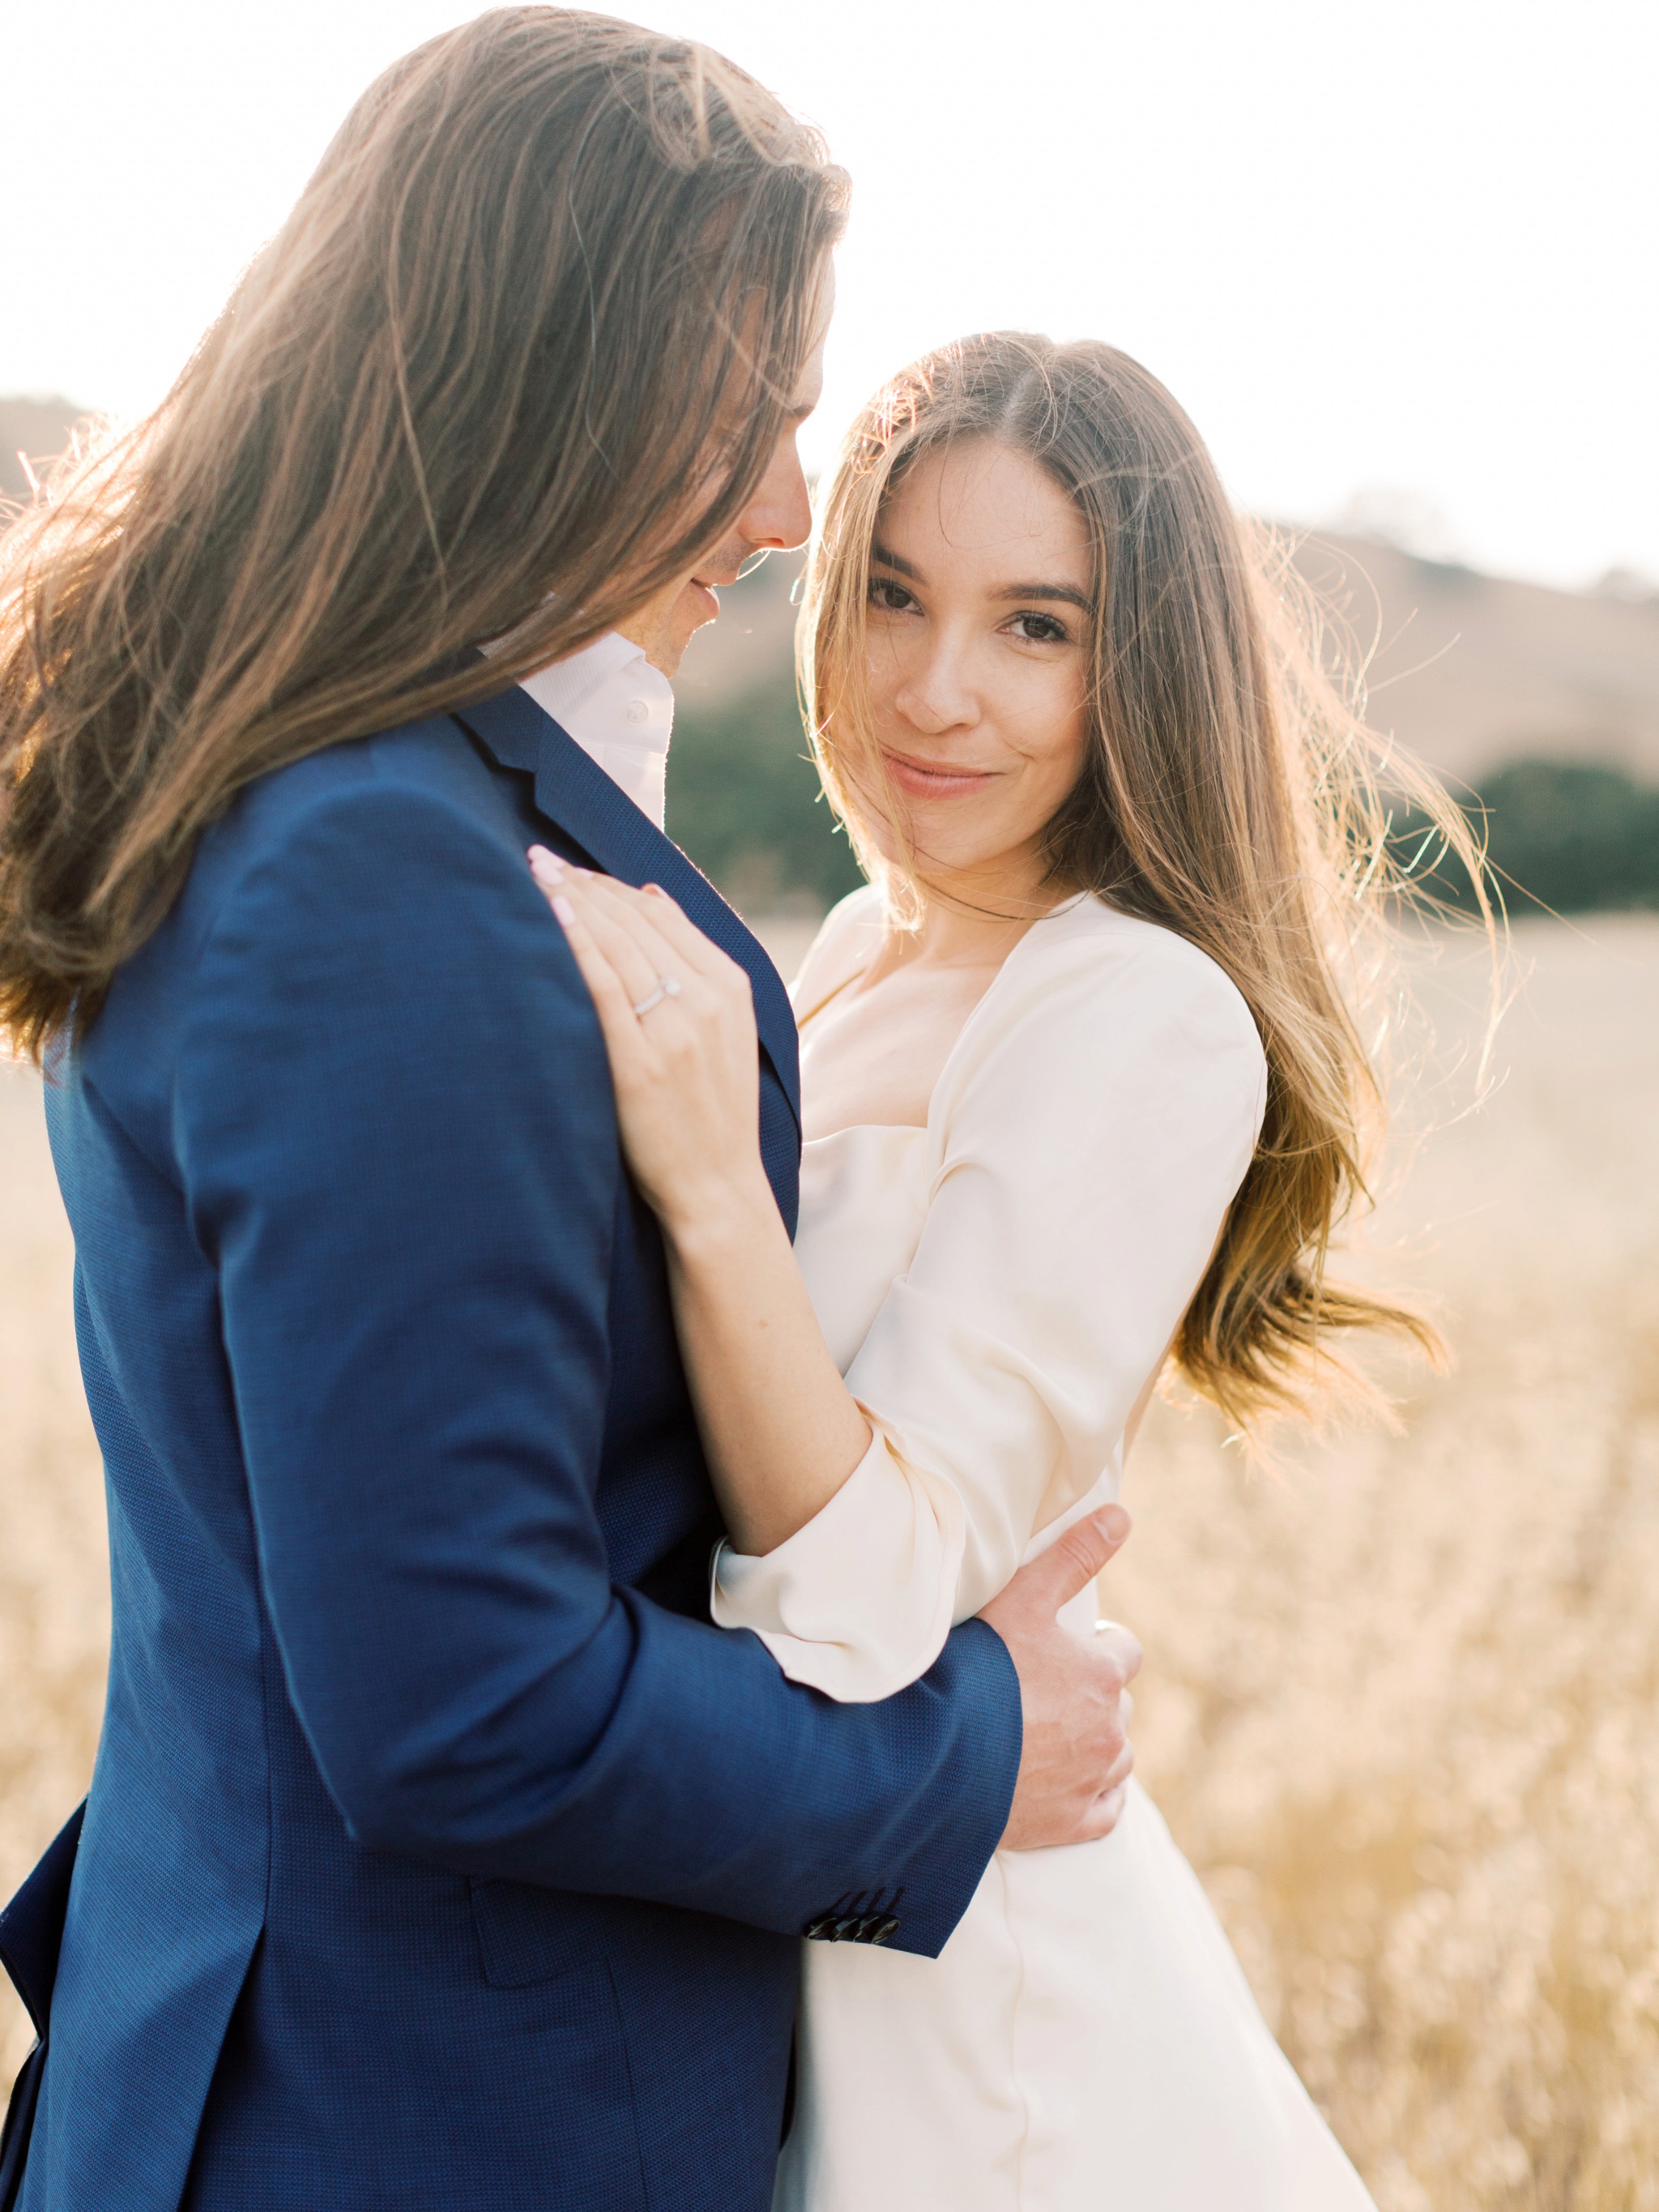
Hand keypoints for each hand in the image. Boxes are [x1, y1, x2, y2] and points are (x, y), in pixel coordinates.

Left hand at [527, 849, 770, 1233]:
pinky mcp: (640, 1064)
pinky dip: (575, 944)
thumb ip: (694, 964)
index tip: (572, 869)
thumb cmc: (710, 1113)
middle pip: (635, 921)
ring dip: (572, 900)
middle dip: (583, 883)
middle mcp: (706, 1001)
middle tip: (538, 857)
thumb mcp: (725, 1030)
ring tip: (533, 871)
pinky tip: (549, 915)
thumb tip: (652, 895)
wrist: (717, 1187)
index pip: (663, 914)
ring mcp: (674, 1032)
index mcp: (730, 987)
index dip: (612, 886)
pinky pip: (602, 988)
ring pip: (617, 945)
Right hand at [980, 1506, 1141, 1850]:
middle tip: (1041, 1690)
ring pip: (1116, 1755)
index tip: (1065, 1649)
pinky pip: (1106, 1809)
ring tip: (1046, 1733)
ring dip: (1094, 1743)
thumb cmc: (978, 1671)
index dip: (1097, 1647)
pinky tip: (1063, 1782)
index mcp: (1102, 1675)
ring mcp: (1093, 1780)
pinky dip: (1092, 1794)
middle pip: (1117, 1704)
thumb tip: (1122, 1516)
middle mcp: (1109, 1729)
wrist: (936, 1757)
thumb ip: (1074, 1556)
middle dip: (1091, 1695)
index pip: (1124, 1652)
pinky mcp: (1073, 1823)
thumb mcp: (1023, 1599)